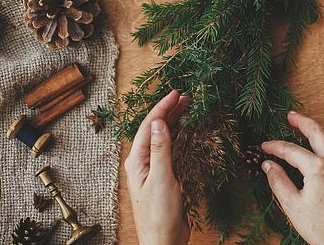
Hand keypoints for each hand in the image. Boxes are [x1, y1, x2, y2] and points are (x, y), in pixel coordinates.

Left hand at [124, 90, 190, 244]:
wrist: (164, 240)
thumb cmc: (159, 214)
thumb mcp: (161, 179)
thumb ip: (160, 149)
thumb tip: (158, 122)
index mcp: (136, 161)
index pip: (148, 126)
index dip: (161, 108)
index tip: (175, 93)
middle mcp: (142, 162)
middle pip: (154, 129)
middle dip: (168, 111)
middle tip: (185, 96)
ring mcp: (153, 168)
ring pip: (163, 138)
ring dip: (174, 122)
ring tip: (187, 107)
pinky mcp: (164, 175)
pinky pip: (170, 149)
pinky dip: (179, 137)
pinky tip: (187, 131)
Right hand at [262, 111, 323, 244]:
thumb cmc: (321, 229)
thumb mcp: (292, 206)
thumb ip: (278, 182)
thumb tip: (268, 165)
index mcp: (318, 168)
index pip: (291, 150)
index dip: (275, 147)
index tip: (265, 146)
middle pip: (317, 132)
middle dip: (302, 122)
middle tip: (290, 116)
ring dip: (323, 128)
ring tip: (311, 125)